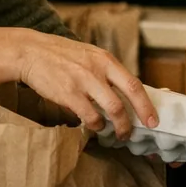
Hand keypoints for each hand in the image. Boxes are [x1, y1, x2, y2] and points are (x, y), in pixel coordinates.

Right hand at [15, 32, 155, 139]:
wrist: (31, 52)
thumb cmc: (61, 56)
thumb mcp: (90, 56)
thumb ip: (106, 72)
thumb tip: (124, 94)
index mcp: (106, 60)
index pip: (134, 83)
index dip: (146, 104)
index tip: (153, 118)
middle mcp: (99, 69)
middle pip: (129, 96)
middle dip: (140, 117)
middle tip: (142, 130)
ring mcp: (84, 81)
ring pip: (113, 109)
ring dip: (119, 126)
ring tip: (119, 134)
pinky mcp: (69, 94)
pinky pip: (90, 116)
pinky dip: (96, 125)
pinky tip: (96, 126)